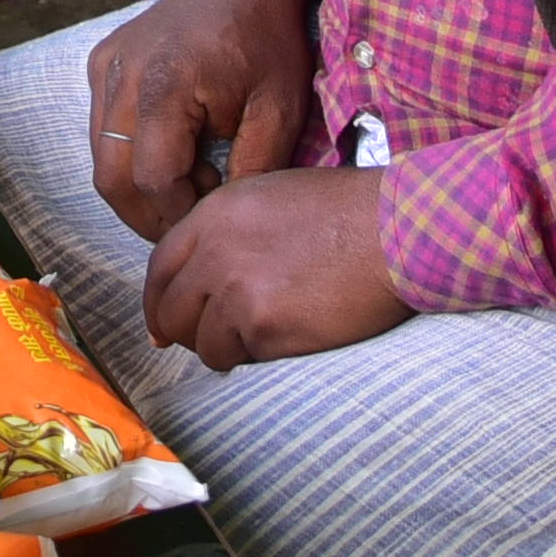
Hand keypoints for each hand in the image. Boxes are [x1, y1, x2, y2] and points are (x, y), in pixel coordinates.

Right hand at [82, 0, 315, 246]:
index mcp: (167, 84)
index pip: (154, 178)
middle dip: (147, 214)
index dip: (180, 211)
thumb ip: (253, 169)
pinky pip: (101, 129)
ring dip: (136, 187)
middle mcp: (122, 75)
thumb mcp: (280, 109)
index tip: (213, 212)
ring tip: (184, 185)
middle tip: (186, 222)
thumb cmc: (267, 40)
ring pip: (100, 157)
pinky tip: (171, 151)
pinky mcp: (100, 64)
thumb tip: (222, 219)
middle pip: (111, 177)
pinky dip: (128, 155)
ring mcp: (105, 67)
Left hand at [140, 166, 407, 369]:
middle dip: (188, 333)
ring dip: (229, 349)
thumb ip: (229, 232)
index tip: (163, 325)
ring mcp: (236, 290)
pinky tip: (290, 337)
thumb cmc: (350, 212)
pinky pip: (242, 358)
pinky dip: (260, 357)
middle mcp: (215, 251)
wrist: (396, 228)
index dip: (159, 302)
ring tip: (267, 336)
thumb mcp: (272, 197)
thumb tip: (203, 279)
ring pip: (204, 344)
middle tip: (214, 342)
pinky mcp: (264, 326)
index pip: (160, 268)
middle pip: (171, 311)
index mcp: (214, 215)